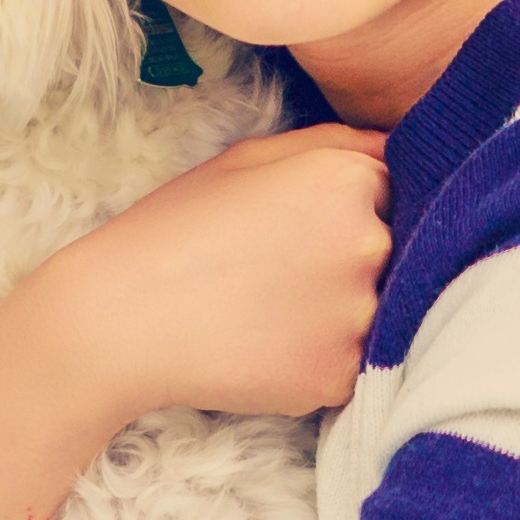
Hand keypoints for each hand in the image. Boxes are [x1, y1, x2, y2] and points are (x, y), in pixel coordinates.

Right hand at [0, 125, 390, 519]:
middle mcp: (369, 243)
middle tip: (273, 273)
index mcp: (348, 179)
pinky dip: (315, 360)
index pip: (395, 191)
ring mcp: (359, 315)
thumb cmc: (174, 230)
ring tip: (265, 312)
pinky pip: (351, 365)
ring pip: (376, 313)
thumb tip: (402, 153)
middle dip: (347, 263)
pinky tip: (262, 346)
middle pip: (395, 253)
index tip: (298, 229)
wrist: (116, 321)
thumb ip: (336, 144)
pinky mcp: (340, 375)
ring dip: (334, 315)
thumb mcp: (248, 159)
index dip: (345, 210)